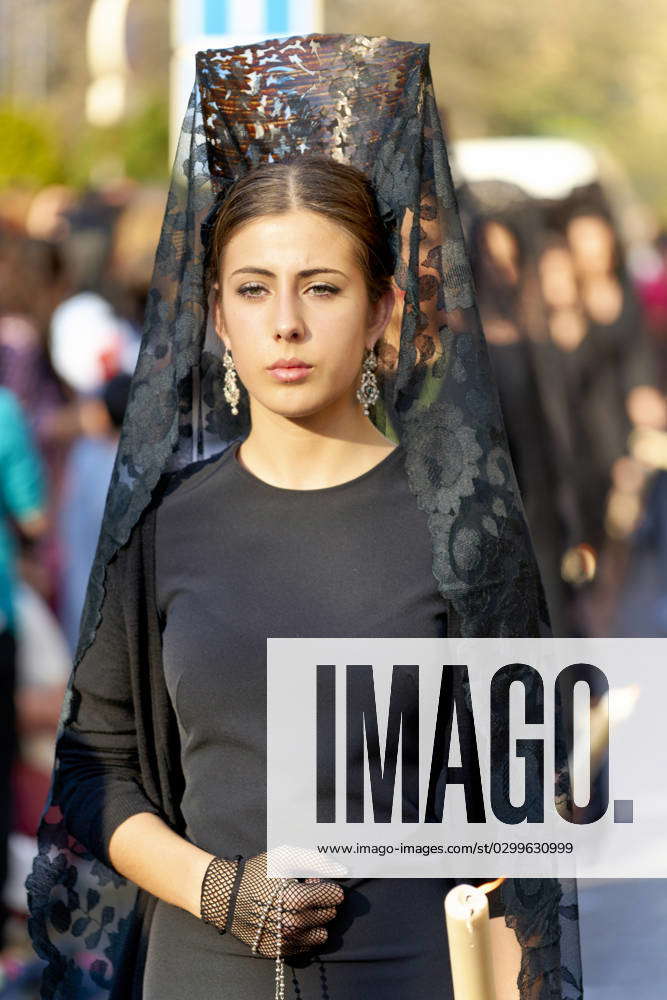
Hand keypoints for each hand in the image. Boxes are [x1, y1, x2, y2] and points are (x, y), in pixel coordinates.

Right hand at [200, 850, 344, 957]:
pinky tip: (288, 921)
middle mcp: (293, 924)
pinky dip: (303, 935)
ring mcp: (286, 941)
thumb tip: (342, 869)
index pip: (335, 897)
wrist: (226, 896)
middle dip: (320, 902)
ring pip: (321, 934)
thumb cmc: (258, 873)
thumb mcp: (285, 857)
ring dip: (315, 921)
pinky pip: (306, 947)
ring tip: (297, 909)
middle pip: (330, 915)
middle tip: (302, 893)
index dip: (324, 885)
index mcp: (297, 899)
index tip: (310, 881)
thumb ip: (316, 861)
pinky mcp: (279, 952)